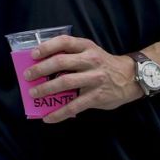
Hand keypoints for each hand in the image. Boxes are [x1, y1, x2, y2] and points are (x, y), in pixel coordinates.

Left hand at [25, 35, 142, 123]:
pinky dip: (59, 113)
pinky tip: (48, 117)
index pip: (64, 42)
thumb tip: (42, 65)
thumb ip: (72, 56)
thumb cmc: (104, 65)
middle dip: (41, 69)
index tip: (33, 54)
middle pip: (61, 62)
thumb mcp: (91, 52)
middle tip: (28, 76)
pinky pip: (74, 106)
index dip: (47, 46)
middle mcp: (91, 60)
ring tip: (33, 94)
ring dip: (46, 89)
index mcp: (87, 47)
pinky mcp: (97, 96)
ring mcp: (95, 78)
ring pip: (65, 82)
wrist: (131, 77)